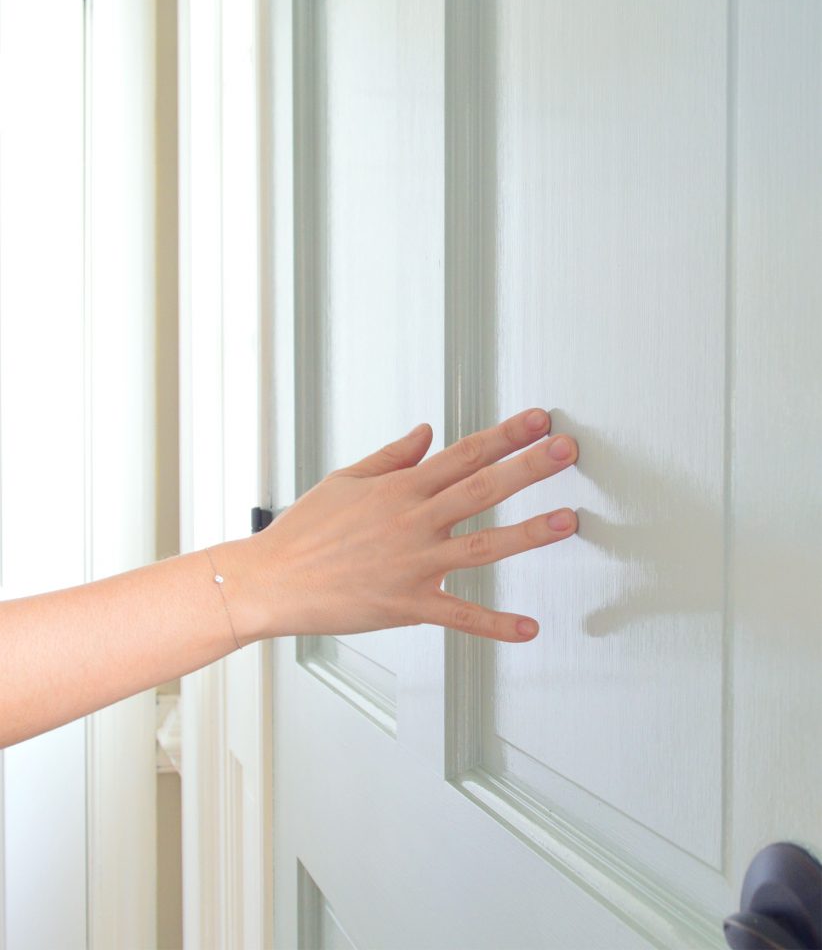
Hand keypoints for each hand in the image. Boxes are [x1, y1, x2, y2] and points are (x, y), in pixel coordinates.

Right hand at [248, 408, 577, 641]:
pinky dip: (496, 625)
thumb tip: (427, 432)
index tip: (538, 420)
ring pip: (482, 546)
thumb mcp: (345, 480)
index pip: (463, 453)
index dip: (505, 434)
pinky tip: (529, 627)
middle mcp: (412, 522)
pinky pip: (460, 616)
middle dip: (529, 467)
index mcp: (399, 488)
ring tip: (567, 521)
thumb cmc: (304, 531)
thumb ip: (391, 456)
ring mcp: (413, 565)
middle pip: (481, 489)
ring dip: (528, 534)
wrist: (272, 582)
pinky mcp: (408, 605)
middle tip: (566, 450)